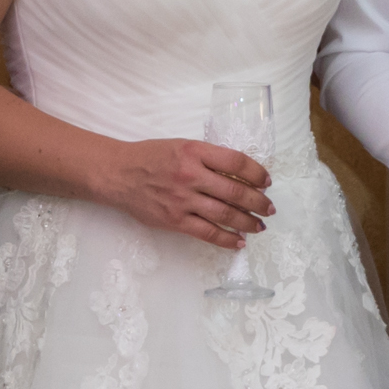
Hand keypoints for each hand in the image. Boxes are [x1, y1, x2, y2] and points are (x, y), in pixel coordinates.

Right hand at [106, 138, 273, 249]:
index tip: (266, 181)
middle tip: (269, 208)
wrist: (118, 174)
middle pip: (235, 191)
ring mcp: (183, 200)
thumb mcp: (182, 146)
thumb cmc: (151, 157)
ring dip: (248, 222)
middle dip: (258, 202)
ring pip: (225, 214)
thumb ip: (208, 157)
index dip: (257, 173)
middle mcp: (190, 175)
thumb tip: (239, 174)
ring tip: (260, 226)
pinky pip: (207, 233)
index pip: (236, 162)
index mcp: (194, 152)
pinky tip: (239, 242)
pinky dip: (226, 239)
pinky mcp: (175, 220)